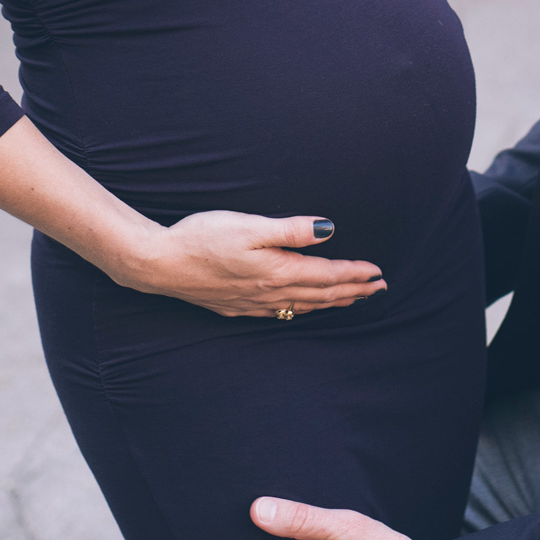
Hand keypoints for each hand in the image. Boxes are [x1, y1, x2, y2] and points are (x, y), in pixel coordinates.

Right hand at [123, 212, 386, 317]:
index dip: (355, 273)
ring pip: (303, 306)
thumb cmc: (202, 238)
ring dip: (332, 302)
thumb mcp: (250, 226)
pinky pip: (281, 313)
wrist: (160, 264)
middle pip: (321, 295)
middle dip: (353, 291)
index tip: (378, 272)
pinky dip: (303, 309)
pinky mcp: (237, 307)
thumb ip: (292, 230)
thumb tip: (329, 229)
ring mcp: (253, 304)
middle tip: (379, 288)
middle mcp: (269, 293)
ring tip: (353, 299)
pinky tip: (304, 307)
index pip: (327, 275)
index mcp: (277, 271)